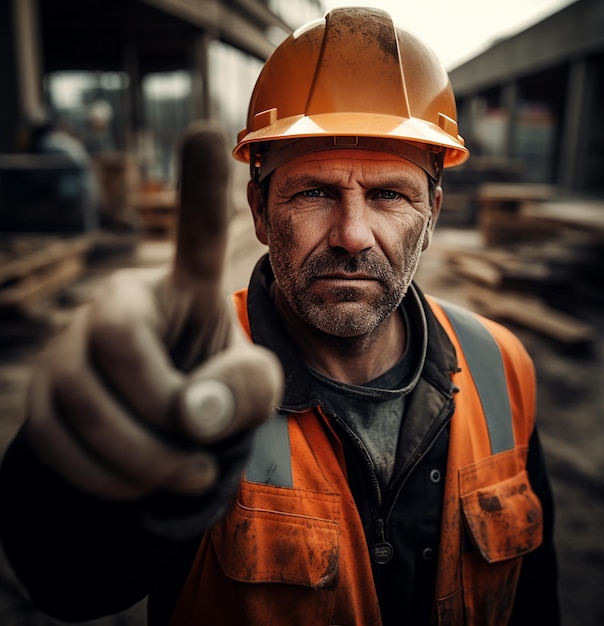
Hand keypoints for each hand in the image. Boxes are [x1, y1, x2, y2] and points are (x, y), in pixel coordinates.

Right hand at [23, 121, 283, 498]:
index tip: (207, 131)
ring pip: (83, 402)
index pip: (192, 239)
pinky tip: (140, 479)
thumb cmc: (215, 392)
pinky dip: (107, 478)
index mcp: (177, 291)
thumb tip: (189, 414)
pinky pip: (59, 443)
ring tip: (186, 473)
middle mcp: (113, 305)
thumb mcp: (250, 390)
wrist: (165, 430)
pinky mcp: (43, 400)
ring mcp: (68, 350)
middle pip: (116, 341)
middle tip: (202, 450)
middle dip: (162, 410)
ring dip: (142, 460)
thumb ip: (245, 390)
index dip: (199, 192)